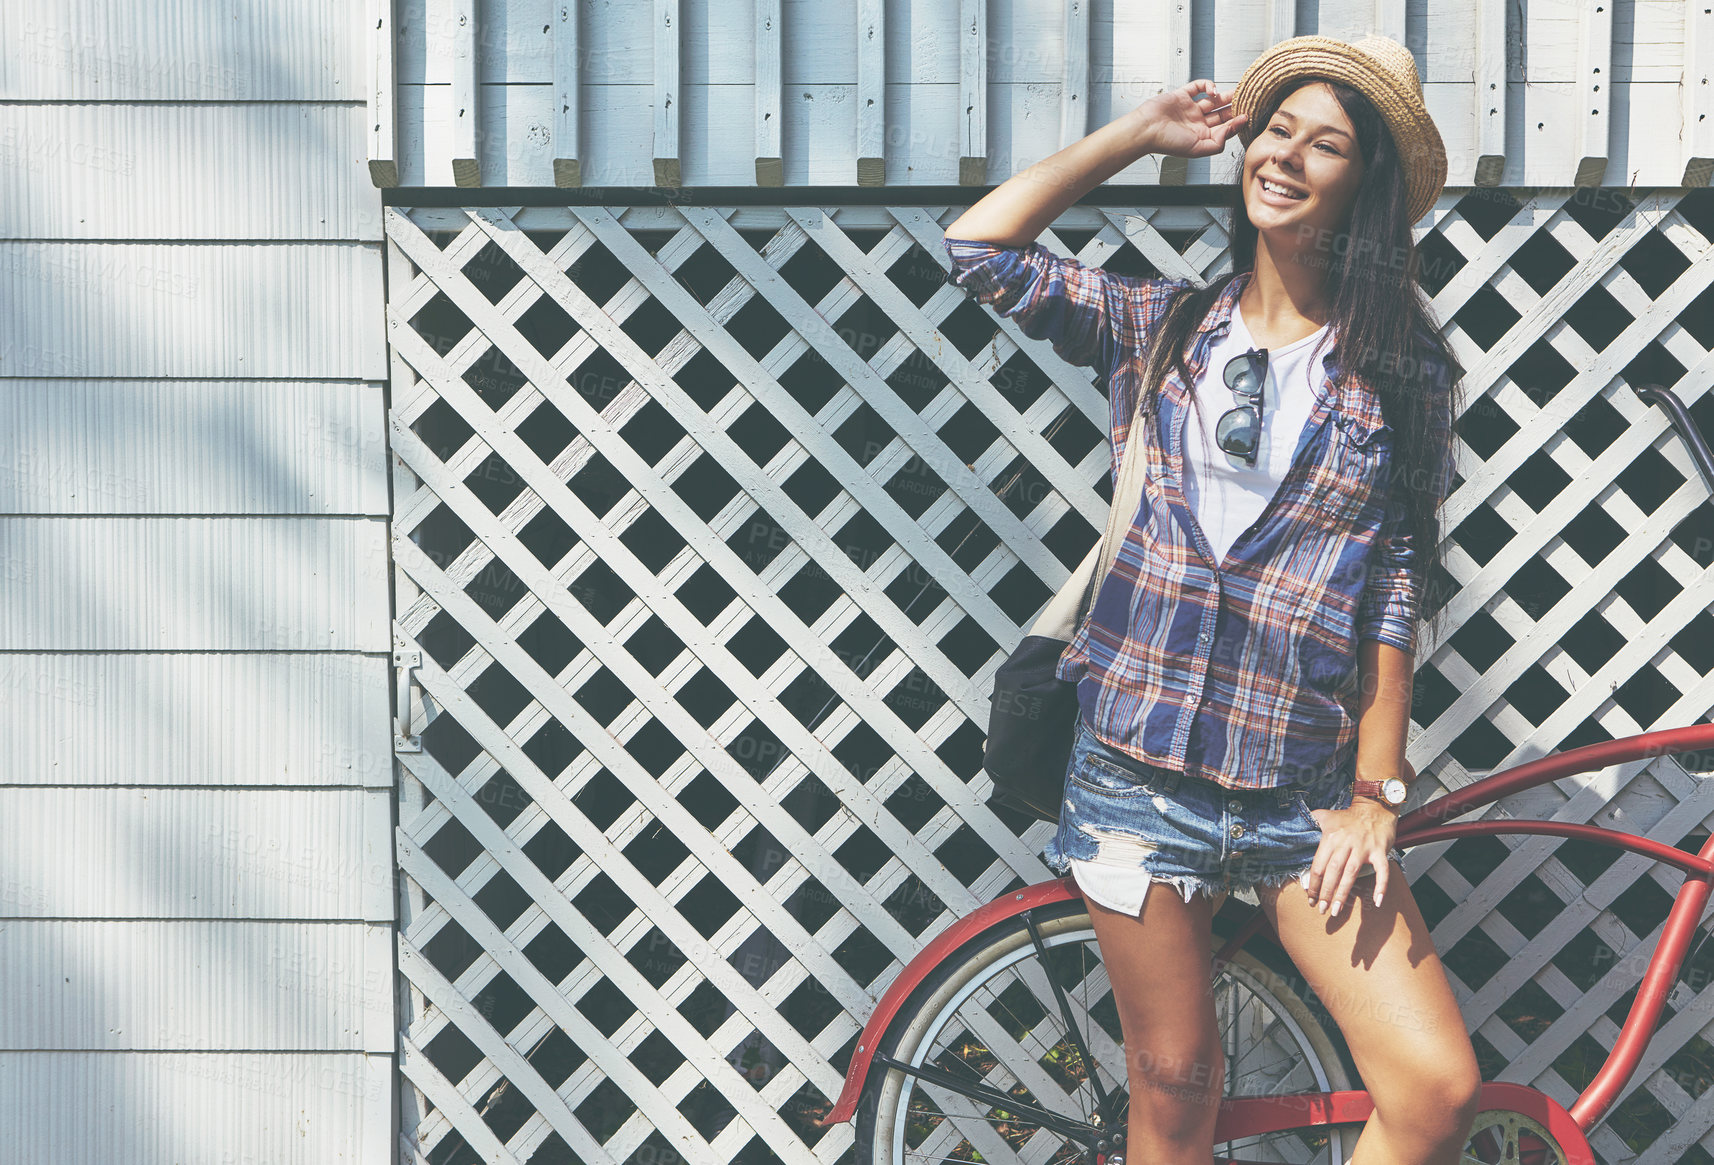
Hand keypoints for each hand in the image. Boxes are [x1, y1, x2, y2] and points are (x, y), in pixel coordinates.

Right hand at [1134, 80, 1249, 158]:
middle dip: (1234, 107)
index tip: (1246, 116)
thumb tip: (1232, 129)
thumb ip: (1218, 143)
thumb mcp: (1198, 149)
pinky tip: (1212, 90)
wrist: (1146, 129)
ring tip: (1237, 91)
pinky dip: (1207, 86)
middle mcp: (1197, 122)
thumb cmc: (1166, 142)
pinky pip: (1198, 87)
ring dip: (1225, 95)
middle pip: (1221, 113)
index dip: (1236, 122)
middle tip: (1245, 101)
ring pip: (1213, 99)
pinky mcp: (1182, 95)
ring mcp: (1190, 108)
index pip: (1224, 128)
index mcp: (1201, 136)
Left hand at [1300, 798, 1397, 914]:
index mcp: (1330, 837)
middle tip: (1321, 909)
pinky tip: (1377, 902)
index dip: (1313, 884)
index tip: (1310, 898)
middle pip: (1332, 872)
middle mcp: (1346, 843)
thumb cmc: (1349, 817)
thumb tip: (1294, 828)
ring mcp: (1363, 848)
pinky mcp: (1380, 851)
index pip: (1318, 865)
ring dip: (1343, 894)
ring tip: (1336, 911)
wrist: (1375, 807)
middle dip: (1325, 893)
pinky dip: (1381, 886)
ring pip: (1351, 874)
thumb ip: (1310, 822)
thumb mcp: (1326, 816)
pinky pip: (1382, 870)